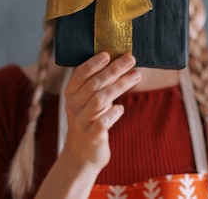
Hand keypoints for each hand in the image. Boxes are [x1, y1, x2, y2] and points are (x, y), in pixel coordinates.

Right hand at [60, 52, 140, 171]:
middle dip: (114, 70)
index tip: (108, 53)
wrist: (81, 155)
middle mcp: (73, 106)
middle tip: (131, 59)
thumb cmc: (90, 121)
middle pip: (94, 84)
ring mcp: (81, 121)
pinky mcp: (91, 136)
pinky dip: (114, 113)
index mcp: (70, 94)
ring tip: (137, 75)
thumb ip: (97, 85)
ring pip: (100, 99)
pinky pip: (103, 121)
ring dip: (120, 85)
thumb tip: (119, 61)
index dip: (93, 63)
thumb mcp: (88, 102)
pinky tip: (121, 108)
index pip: (79, 75)